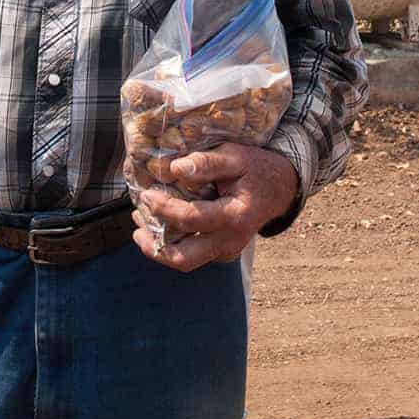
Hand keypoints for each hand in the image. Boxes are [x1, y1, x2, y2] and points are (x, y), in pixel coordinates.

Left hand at [132, 143, 298, 272]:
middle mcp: (231, 240)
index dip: (164, 208)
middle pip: (185, 258)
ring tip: (141, 228)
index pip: (191, 219)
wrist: (281, 187)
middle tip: (137, 225)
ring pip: (187, 262)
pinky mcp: (223, 251)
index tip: (146, 193)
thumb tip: (175, 168)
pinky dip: (174, 244)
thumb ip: (206, 163)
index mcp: (234, 216)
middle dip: (155, 246)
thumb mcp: (235, 156)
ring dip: (161, 249)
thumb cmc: (255, 168)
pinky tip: (160, 226)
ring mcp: (227, 250)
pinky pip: (194, 255)